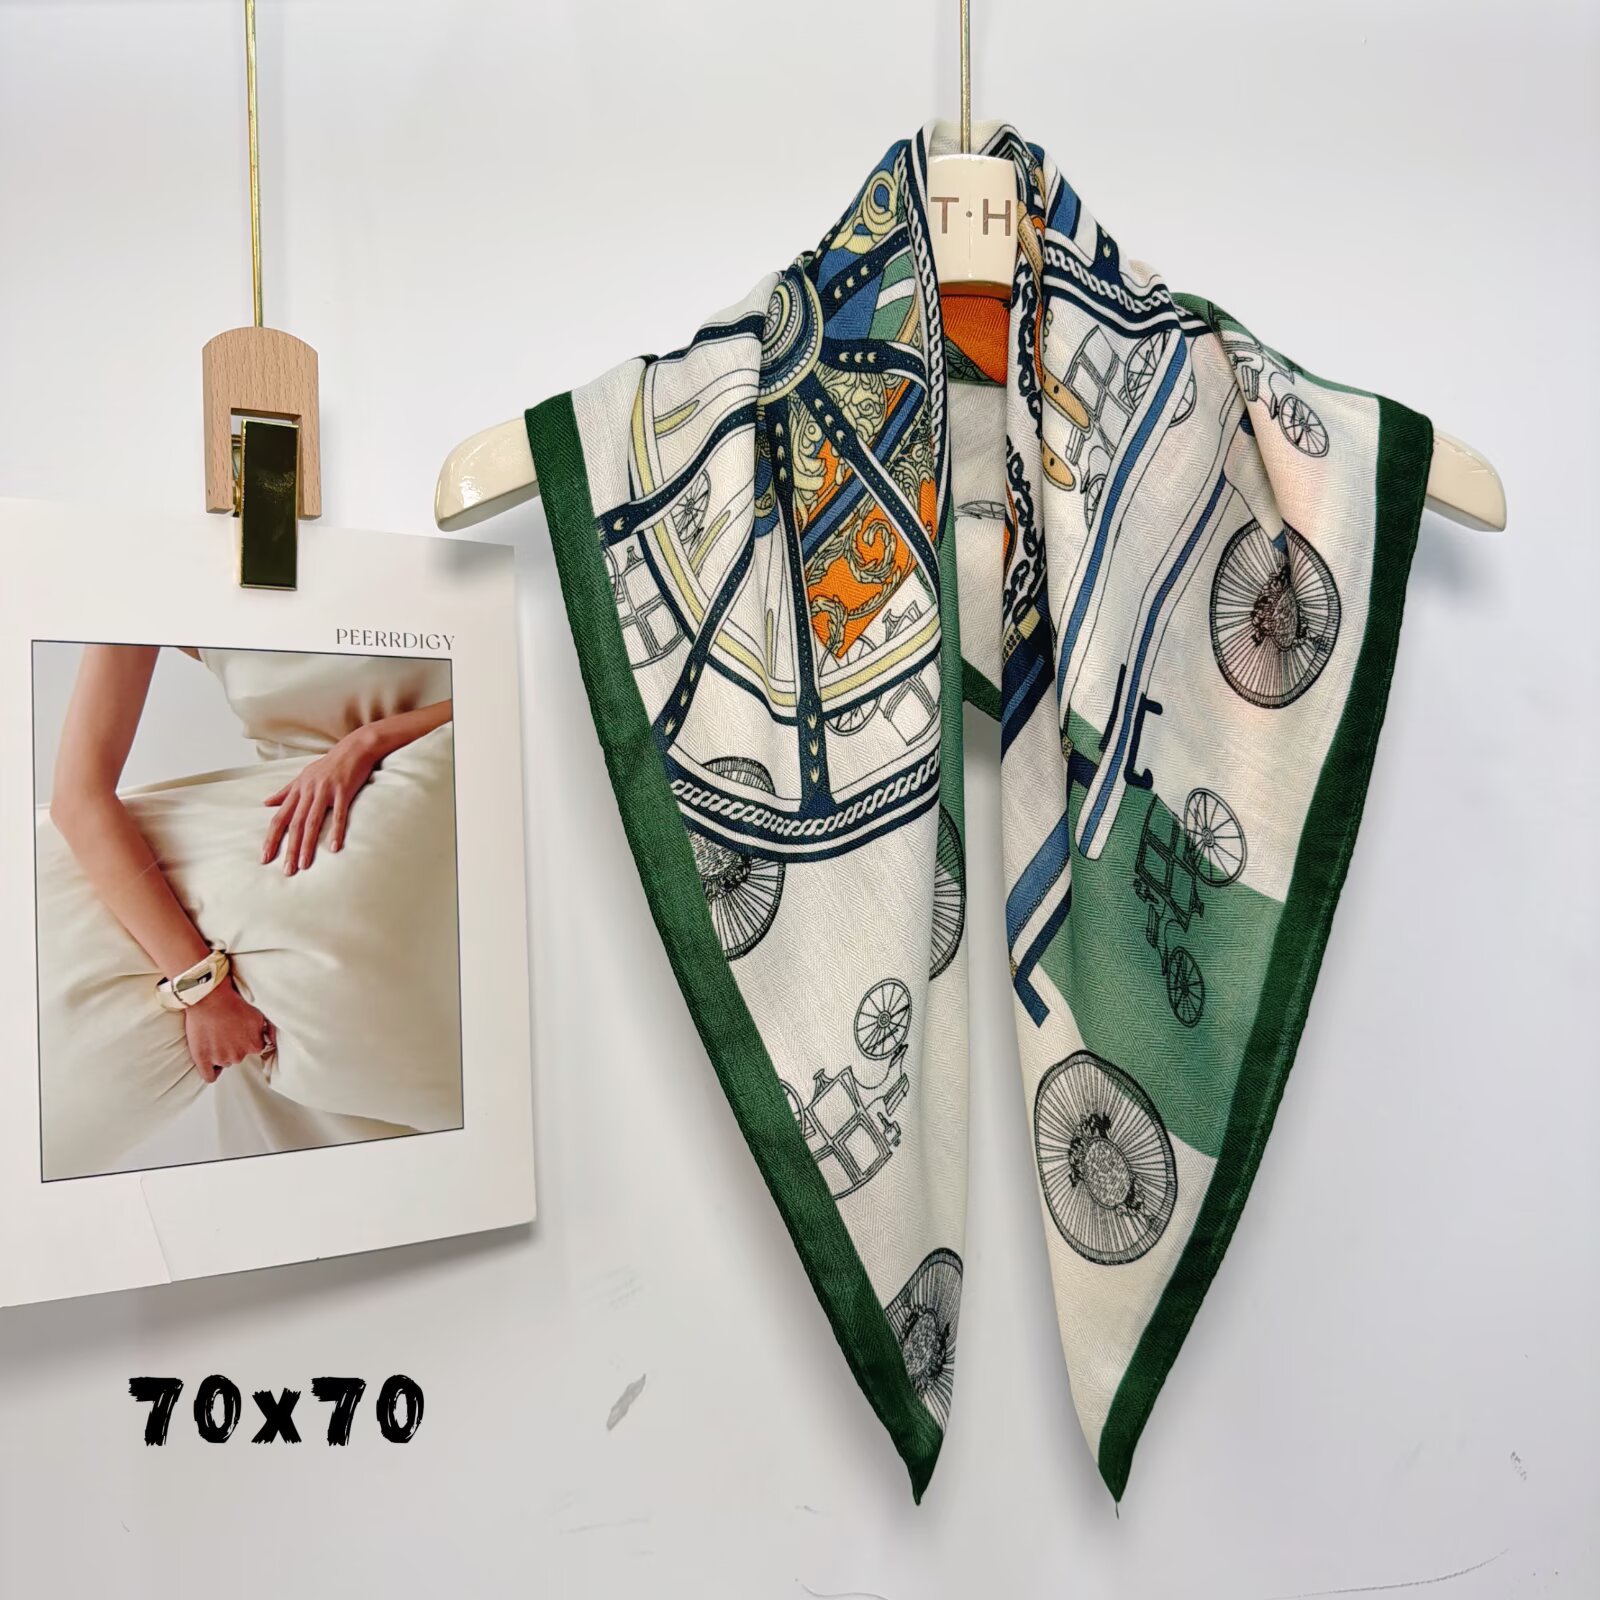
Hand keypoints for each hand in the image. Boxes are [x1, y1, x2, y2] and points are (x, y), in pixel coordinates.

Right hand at [182, 980, 275, 1083]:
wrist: (210, 998)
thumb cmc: (234, 1003)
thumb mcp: (259, 1015)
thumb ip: (268, 1031)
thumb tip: (273, 1041)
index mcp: (254, 1046)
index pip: (252, 1049)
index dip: (246, 1040)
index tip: (238, 1032)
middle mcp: (239, 1055)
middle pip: (237, 1056)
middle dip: (232, 1046)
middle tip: (224, 1030)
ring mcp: (220, 1058)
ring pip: (223, 1062)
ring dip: (220, 1053)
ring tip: (214, 1035)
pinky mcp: (203, 1059)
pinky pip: (209, 1076)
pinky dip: (211, 1072)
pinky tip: (210, 1064)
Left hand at [262, 726, 379, 874]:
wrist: (354, 748)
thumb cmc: (330, 764)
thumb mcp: (303, 776)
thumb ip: (285, 791)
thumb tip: (266, 802)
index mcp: (297, 790)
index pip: (280, 818)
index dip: (271, 838)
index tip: (264, 858)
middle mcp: (307, 791)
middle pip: (294, 824)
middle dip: (289, 849)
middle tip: (286, 870)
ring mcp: (325, 791)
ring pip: (312, 822)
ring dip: (307, 845)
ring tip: (304, 865)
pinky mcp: (343, 791)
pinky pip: (338, 814)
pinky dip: (335, 831)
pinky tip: (334, 848)